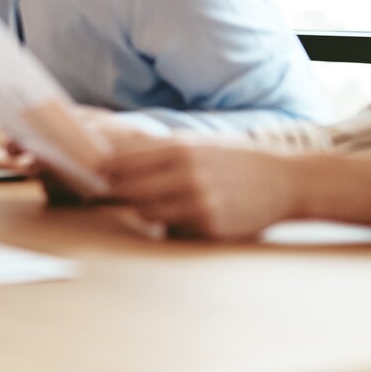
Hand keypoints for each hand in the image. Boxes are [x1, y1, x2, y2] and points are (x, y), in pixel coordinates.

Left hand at [102, 141, 301, 238]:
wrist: (286, 180)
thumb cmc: (236, 159)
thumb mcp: (200, 143)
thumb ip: (161, 151)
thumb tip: (116, 158)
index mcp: (181, 148)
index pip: (124, 161)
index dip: (100, 169)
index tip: (83, 170)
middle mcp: (186, 174)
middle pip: (128, 188)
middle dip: (109, 191)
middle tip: (92, 191)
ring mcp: (198, 203)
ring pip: (145, 211)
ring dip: (136, 208)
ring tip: (131, 202)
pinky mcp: (209, 227)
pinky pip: (172, 228)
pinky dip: (164, 222)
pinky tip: (167, 215)